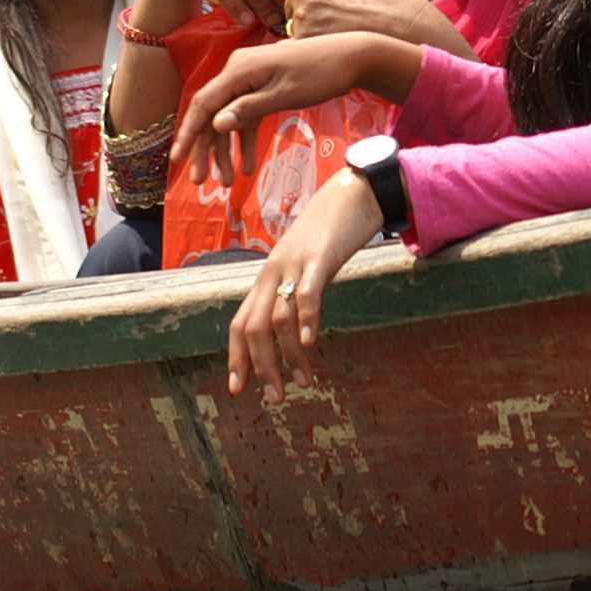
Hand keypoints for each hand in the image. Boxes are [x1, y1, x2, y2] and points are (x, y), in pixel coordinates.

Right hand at [169, 33, 383, 185]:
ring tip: (227, 183)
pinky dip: (247, 140)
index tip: (177, 160)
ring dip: (227, 150)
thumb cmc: (320, 74)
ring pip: (229, 118)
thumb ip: (249, 108)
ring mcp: (251, 79)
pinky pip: (247, 116)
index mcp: (239, 70)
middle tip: (200, 182)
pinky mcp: (264, 86)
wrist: (351, 57)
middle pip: (213, 114)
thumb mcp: (285, 94)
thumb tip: (216, 124)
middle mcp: (238, 71)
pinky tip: (249, 167)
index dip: (188, 133)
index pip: (203, 104)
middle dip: (206, 150)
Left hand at [228, 172, 384, 397]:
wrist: (353, 193)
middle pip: (252, 327)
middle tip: (276, 397)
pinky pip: (306, 293)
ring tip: (303, 381)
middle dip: (261, 367)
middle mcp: (271, 272)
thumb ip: (293, 293)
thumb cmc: (330, 234)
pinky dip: (305, 320)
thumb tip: (291, 330)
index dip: (236, 358)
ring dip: (287, 355)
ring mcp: (293, 264)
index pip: (239, 323)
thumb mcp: (304, 266)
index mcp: (266, 277)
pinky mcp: (318, 257)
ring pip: (278, 318)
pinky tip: (310, 344)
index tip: (238, 389)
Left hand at [276, 0, 452, 45]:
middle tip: (332, 23)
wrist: (405, 25)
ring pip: (292, 29)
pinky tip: (337, 48)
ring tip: (340, 35)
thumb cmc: (389, 0)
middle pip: (287, 7)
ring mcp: (302, 16)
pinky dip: (313, 51)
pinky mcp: (306, 41)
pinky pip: (299, 48)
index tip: (314, 7)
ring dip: (308, 34)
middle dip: (301, 16)